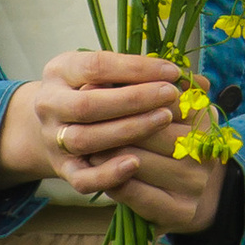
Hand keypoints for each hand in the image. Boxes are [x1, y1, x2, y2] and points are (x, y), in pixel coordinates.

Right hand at [0, 50, 231, 241]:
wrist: (58, 123)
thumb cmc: (96, 91)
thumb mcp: (110, 72)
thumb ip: (144, 73)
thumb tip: (196, 81)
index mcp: (60, 71)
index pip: (96, 66)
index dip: (136, 69)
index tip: (171, 71)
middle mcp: (48, 104)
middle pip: (88, 104)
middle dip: (133, 99)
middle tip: (170, 94)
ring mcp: (53, 138)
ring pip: (85, 139)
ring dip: (127, 130)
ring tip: (163, 119)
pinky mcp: (62, 169)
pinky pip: (81, 178)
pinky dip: (107, 173)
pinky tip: (134, 164)